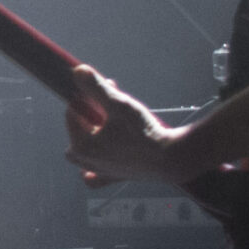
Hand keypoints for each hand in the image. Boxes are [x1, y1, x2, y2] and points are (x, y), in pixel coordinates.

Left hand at [64, 64, 196, 186]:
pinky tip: (97, 163)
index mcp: (82, 146)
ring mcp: (101, 172)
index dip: (90, 94)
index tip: (109, 84)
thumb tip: (77, 70)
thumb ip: (96, 88)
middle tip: (110, 104)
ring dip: (88, 138)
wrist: (173, 159)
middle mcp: (87, 162)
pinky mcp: (116, 178)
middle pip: (78, 132)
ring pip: (82, 155)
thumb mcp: (119, 105)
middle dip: (89, 114)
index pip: (75, 112)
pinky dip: (93, 171)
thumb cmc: (145, 133)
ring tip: (104, 125)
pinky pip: (96, 178)